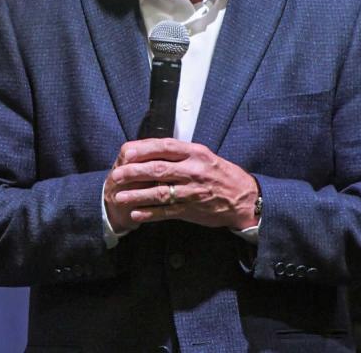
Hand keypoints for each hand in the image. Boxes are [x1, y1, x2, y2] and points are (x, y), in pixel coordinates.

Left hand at [104, 138, 259, 229]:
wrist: (244, 199)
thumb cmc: (220, 174)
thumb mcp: (204, 156)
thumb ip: (180, 152)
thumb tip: (151, 148)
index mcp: (195, 153)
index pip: (164, 147)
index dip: (143, 150)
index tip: (125, 153)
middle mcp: (193, 171)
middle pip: (158, 169)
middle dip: (134, 172)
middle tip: (116, 175)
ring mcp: (192, 192)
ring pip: (159, 192)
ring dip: (137, 195)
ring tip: (119, 196)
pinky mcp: (192, 210)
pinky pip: (167, 212)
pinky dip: (150, 213)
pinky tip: (136, 213)